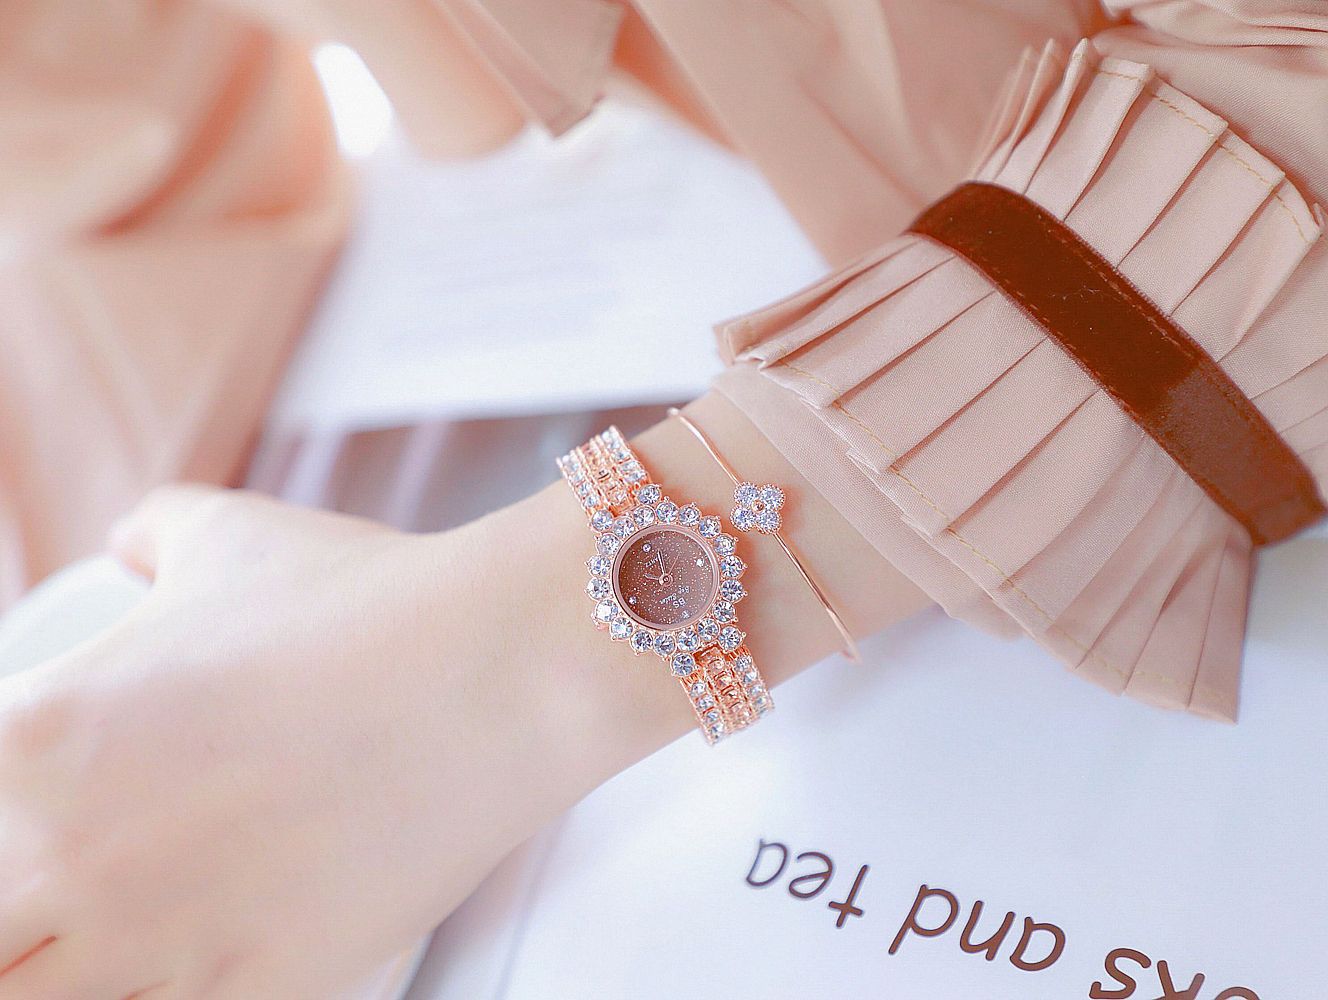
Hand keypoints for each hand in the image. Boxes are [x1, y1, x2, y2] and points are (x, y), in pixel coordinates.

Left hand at [0, 393, 928, 998]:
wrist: (497, 666)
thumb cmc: (366, 598)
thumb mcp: (229, 535)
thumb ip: (147, 533)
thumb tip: (125, 555)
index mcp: (37, 736)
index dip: (9, 832)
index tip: (57, 826)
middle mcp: (70, 849)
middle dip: (27, 920)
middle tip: (96, 888)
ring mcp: (160, 936)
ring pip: (47, 999)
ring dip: (79, 968)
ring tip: (145, 929)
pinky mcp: (258, 986)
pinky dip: (181, 991)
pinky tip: (214, 957)